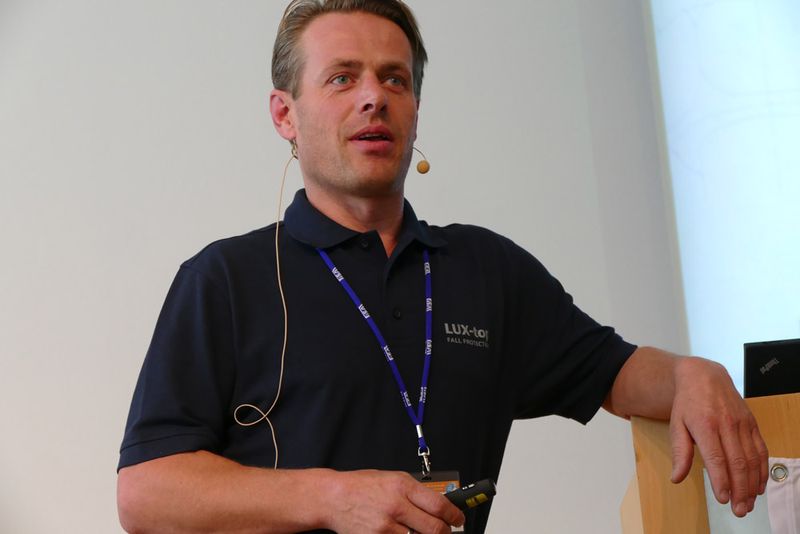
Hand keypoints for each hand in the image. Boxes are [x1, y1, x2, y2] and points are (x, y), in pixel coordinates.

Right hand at [322, 470, 464, 533]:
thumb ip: (415, 492)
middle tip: (446, 531)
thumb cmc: (362, 486)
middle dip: (445, 533)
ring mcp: (386, 526)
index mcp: (402, 485)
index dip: (455, 516)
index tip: (458, 519)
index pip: (439, 505)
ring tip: (423, 532)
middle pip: (434, 528)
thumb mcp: (392, 478)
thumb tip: (438, 505)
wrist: (334, 497)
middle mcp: (396, 505)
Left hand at [669, 357, 768, 516]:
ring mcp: (742, 424)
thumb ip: (679, 452)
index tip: (723, 499)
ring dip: (752, 484)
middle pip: (737, 463)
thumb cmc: (687, 403)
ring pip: (752, 459)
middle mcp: (727, 424)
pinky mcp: (752, 424)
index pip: (716, 458)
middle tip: (738, 509)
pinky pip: (761, 450)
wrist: (704, 376)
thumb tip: (676, 477)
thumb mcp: (676, 424)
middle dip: (739, 490)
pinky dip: (762, 470)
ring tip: (748, 503)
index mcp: (705, 425)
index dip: (721, 480)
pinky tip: (758, 486)